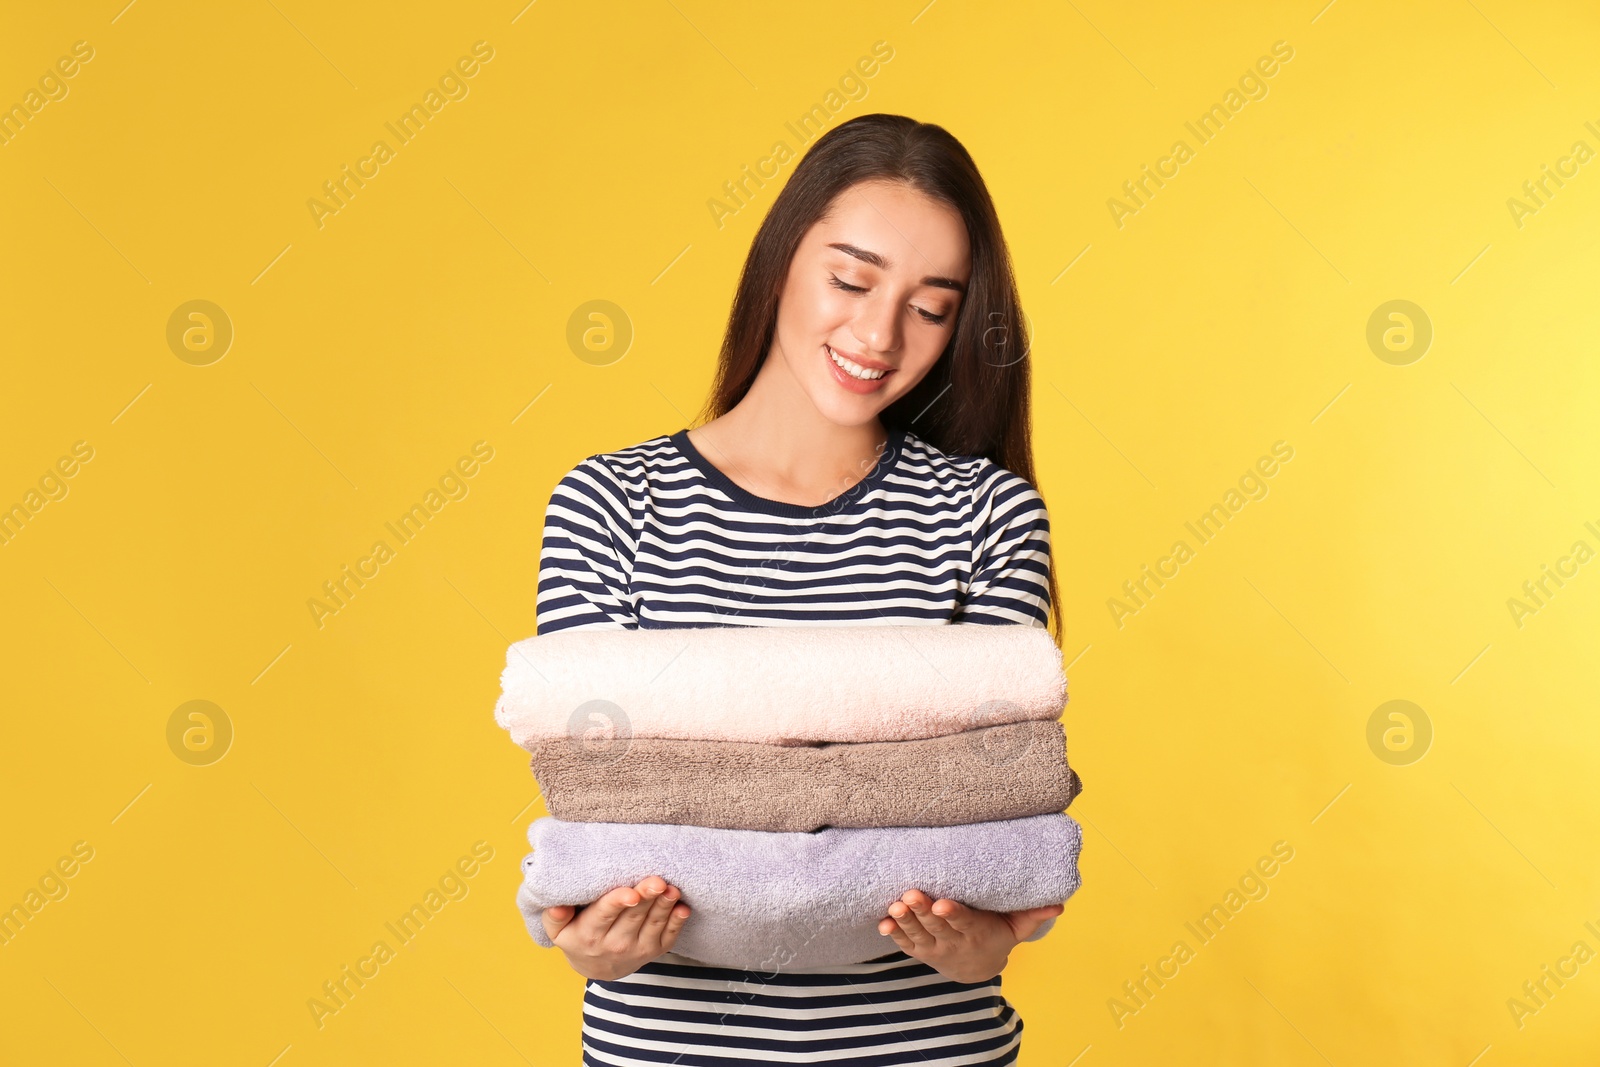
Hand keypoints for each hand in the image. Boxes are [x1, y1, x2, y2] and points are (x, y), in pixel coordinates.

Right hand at [541, 875, 690, 980]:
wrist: (596, 967)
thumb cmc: (577, 936)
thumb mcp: (558, 931)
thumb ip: (555, 918)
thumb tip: (557, 906)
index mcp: (590, 934)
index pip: (604, 915)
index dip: (618, 903)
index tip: (630, 893)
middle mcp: (614, 944)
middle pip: (633, 917)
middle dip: (647, 898)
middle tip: (658, 881)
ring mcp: (637, 949)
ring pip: (653, 925)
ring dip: (664, 907)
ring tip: (672, 889)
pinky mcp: (654, 951)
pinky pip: (668, 937)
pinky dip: (677, 923)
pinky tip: (683, 908)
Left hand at [877, 889, 1062, 983]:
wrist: (977, 968)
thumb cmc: (996, 936)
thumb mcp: (1017, 929)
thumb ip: (1034, 915)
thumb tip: (1059, 904)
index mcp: (975, 933)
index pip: (963, 922)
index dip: (952, 913)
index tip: (942, 903)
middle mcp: (952, 942)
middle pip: (936, 926)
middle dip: (923, 911)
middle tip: (911, 895)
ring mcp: (933, 947)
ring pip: (917, 934)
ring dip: (904, 921)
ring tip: (895, 906)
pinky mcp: (918, 949)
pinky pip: (904, 943)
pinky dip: (893, 934)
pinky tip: (883, 922)